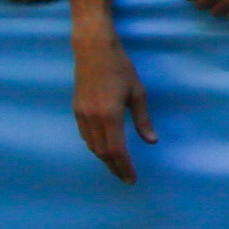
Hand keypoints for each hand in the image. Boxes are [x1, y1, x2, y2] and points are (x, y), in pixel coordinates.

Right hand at [72, 35, 152, 179]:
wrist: (93, 49)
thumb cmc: (120, 68)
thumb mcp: (138, 93)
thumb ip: (143, 119)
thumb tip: (151, 141)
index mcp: (110, 114)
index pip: (117, 150)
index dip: (124, 167)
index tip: (131, 179)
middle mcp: (93, 118)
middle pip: (102, 152)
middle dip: (115, 168)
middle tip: (126, 178)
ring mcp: (82, 114)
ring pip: (92, 146)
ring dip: (104, 159)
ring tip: (118, 166)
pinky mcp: (76, 110)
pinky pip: (85, 136)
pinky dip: (95, 146)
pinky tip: (104, 148)